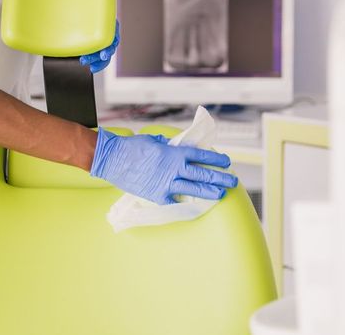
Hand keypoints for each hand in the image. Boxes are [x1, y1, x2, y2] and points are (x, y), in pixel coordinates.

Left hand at [74, 0, 119, 72]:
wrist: (67, 18)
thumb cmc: (77, 9)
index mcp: (106, 21)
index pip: (114, 29)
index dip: (113, 36)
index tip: (109, 42)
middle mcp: (106, 33)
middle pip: (111, 44)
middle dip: (106, 51)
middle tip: (99, 55)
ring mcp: (100, 43)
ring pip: (105, 54)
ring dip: (99, 61)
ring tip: (87, 63)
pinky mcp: (94, 51)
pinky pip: (100, 61)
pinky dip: (97, 66)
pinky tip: (91, 68)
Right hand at [90, 128, 238, 204]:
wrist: (113, 159)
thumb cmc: (132, 147)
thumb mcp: (156, 141)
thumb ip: (171, 146)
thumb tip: (180, 148)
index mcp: (175, 153)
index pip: (202, 156)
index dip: (216, 159)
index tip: (226, 162)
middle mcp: (174, 169)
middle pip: (203, 175)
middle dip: (220, 178)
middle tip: (232, 181)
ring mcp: (166, 184)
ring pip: (194, 189)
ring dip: (209, 192)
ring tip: (220, 194)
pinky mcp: (157, 195)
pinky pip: (175, 200)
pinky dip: (184, 201)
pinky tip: (194, 204)